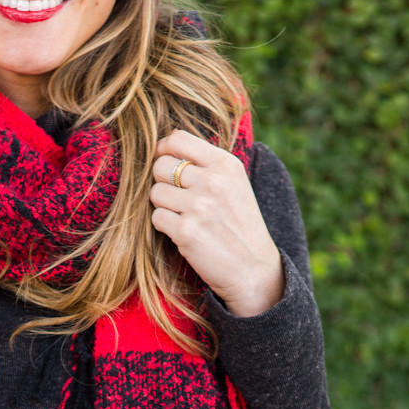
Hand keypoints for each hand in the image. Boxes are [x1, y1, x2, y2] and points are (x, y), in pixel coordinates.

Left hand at [150, 129, 284, 317]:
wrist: (253, 269)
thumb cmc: (239, 226)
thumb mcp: (234, 184)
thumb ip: (206, 164)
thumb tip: (165, 145)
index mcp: (225, 164)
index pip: (178, 139)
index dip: (163, 150)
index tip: (164, 162)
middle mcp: (213, 181)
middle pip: (160, 165)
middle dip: (162, 181)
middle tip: (176, 197)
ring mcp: (198, 207)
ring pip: (155, 193)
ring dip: (163, 205)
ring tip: (183, 216)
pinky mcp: (186, 232)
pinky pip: (157, 218)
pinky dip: (164, 226)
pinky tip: (182, 233)